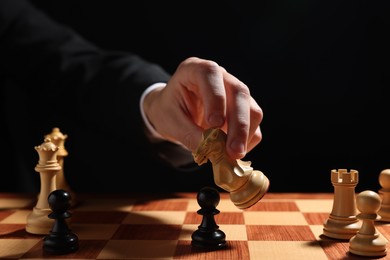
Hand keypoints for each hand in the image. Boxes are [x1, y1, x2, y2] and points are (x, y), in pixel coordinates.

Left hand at [143, 57, 262, 158]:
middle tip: (232, 151)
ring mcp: (235, 91)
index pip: (211, 74)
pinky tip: (232, 153)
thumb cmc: (170, 111)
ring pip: (252, 109)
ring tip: (232, 156)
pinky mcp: (244, 108)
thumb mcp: (171, 122)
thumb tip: (213, 149)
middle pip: (239, 93)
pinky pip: (254, 124)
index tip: (214, 124)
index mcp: (195, 69)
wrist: (174, 112)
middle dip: (238, 124)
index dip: (215, 99)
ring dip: (246, 135)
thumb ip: (189, 134)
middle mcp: (220, 76)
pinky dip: (247, 141)